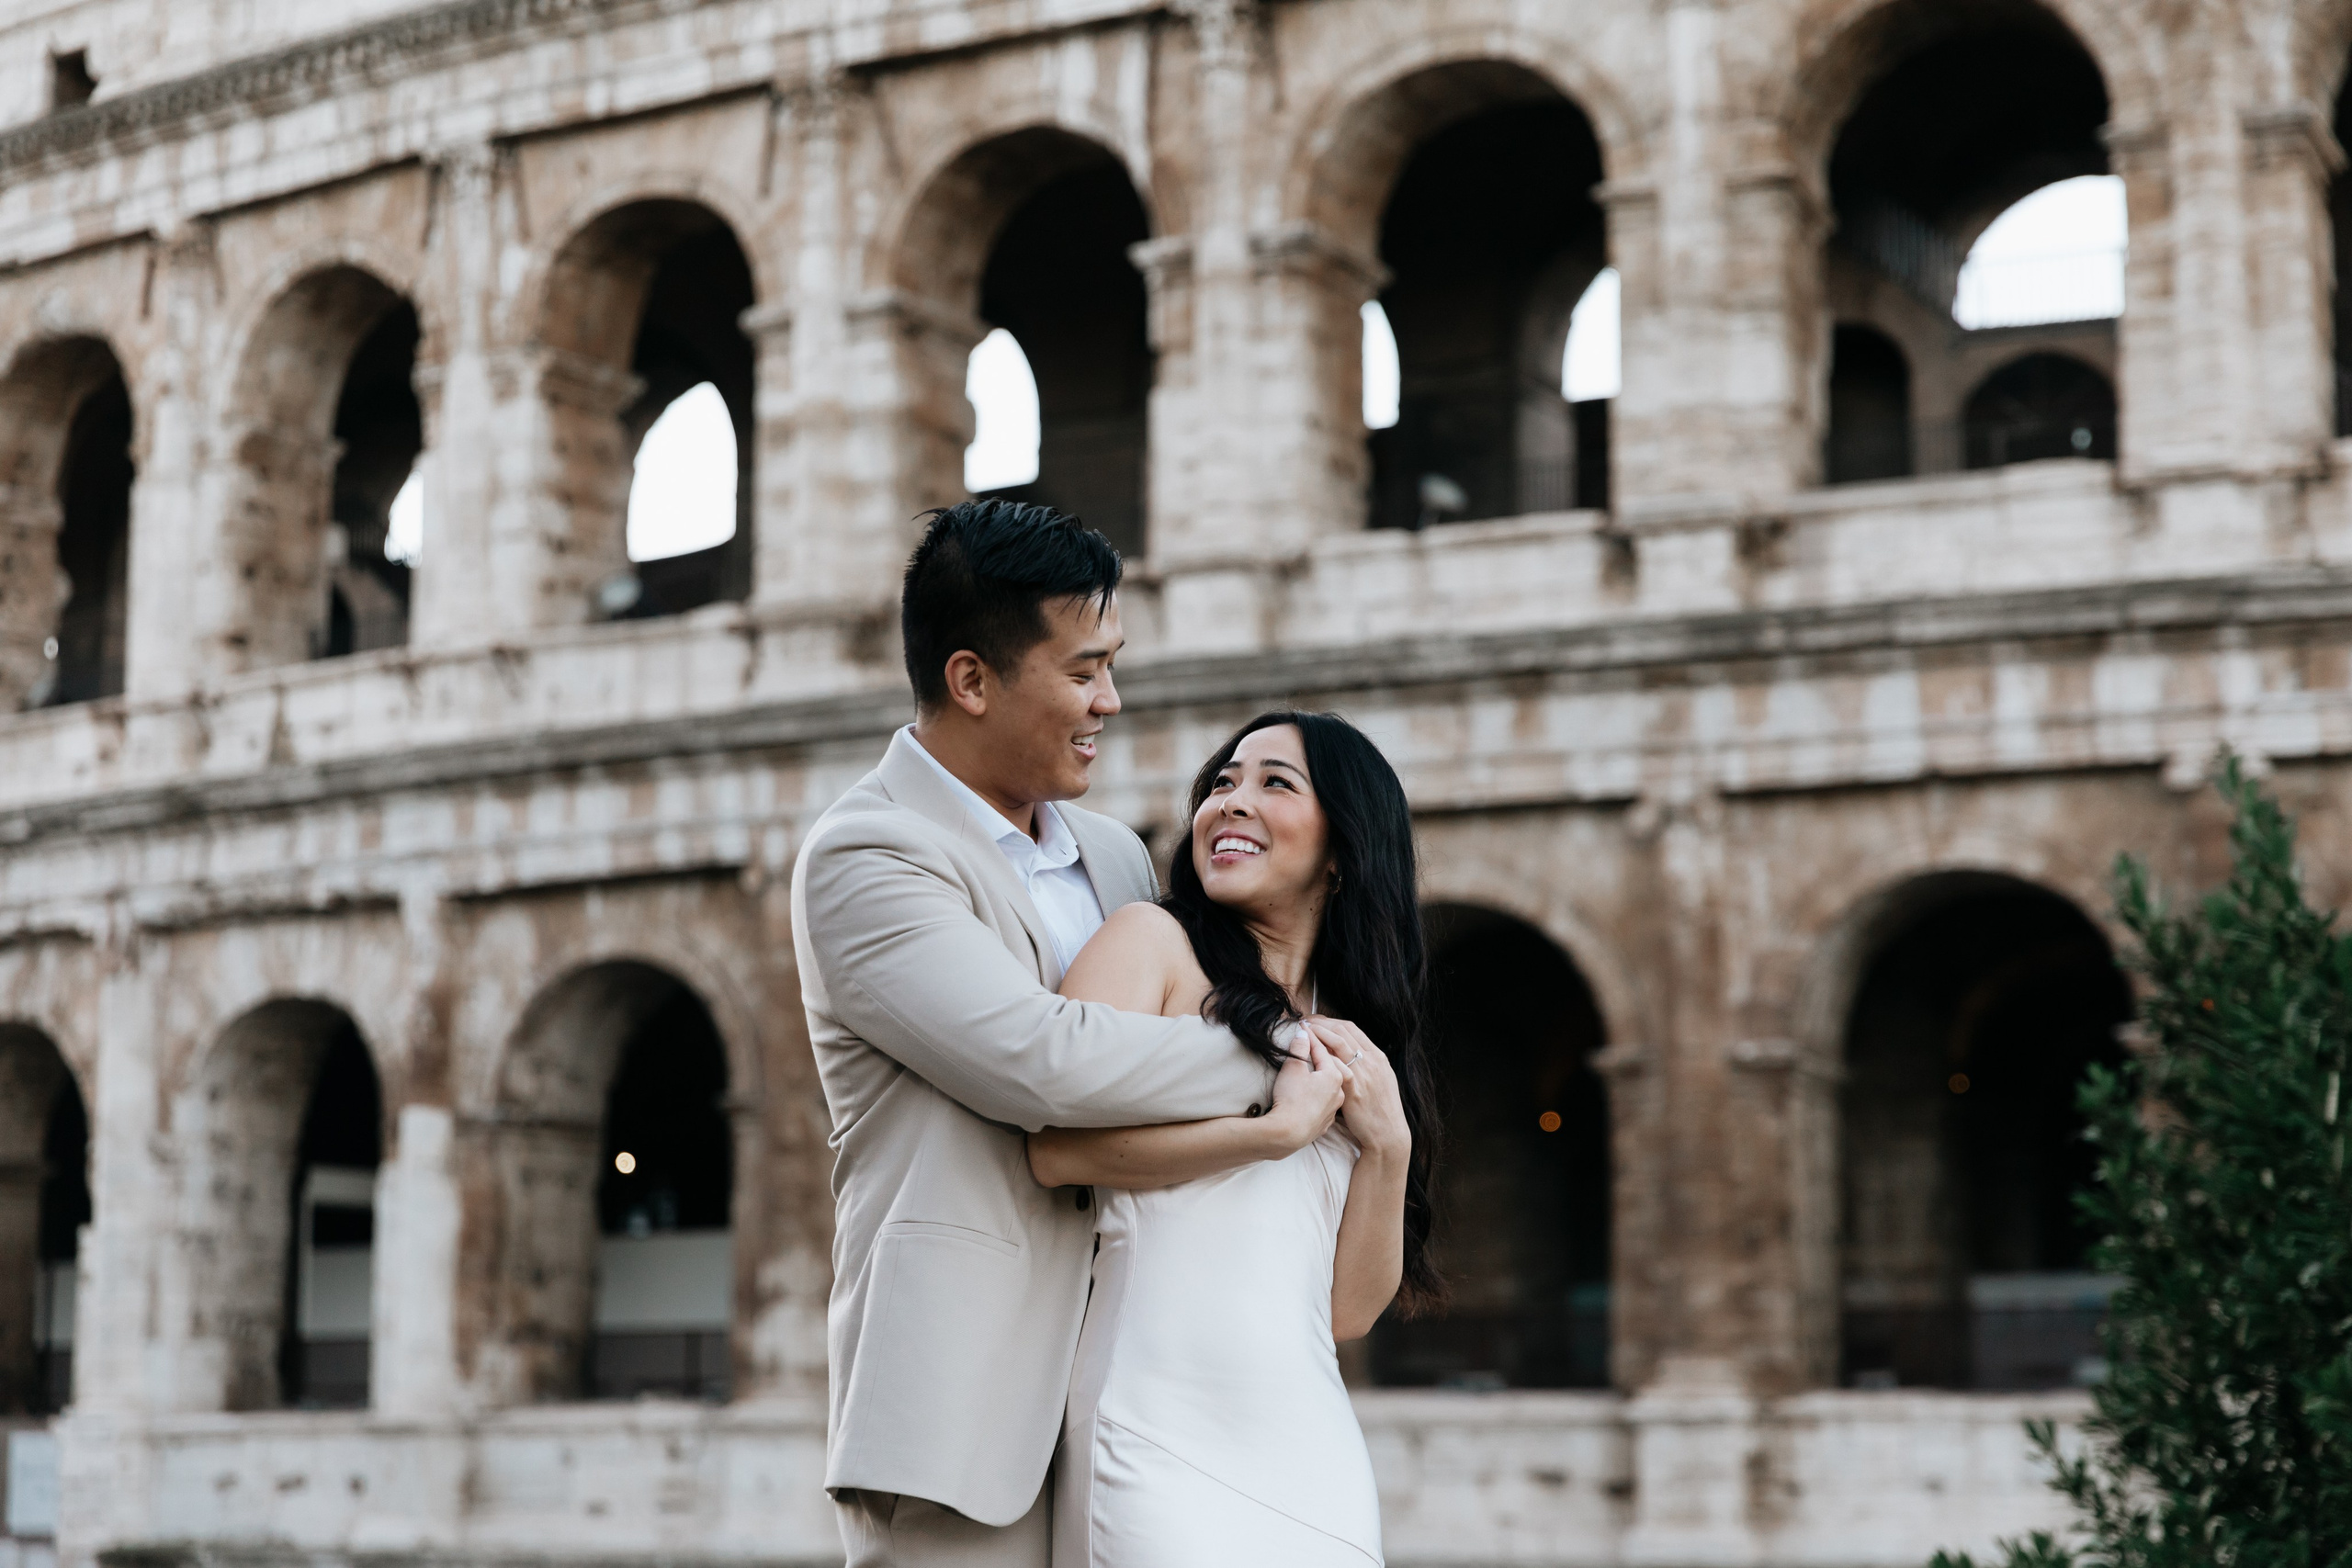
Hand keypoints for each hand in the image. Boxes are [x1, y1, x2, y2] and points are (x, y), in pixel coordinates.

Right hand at [1259, 1030, 1347, 1154]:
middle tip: (1309, 1043)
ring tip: (1313, 1069)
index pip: (1322, 1050)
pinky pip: (1325, 1102)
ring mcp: (1333, 1108)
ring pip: (1330, 1086)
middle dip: (1320, 1054)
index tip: (1303, 1028)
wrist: (1289, 1134)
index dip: (1311, 1037)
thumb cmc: (1292, 1099)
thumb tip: (1303, 1034)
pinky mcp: (1324, 1122)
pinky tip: (1313, 1092)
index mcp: (1334, 1075)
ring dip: (1322, 1076)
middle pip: (1331, 1067)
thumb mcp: (1293, 1068)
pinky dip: (1320, 1094)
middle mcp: (1339, 1091)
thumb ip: (1299, 1048)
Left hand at [1305, 1017, 1409, 1164]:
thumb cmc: (1380, 1109)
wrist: (1387, 1133)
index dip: (1330, 1021)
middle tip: (1304, 1021)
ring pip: (1339, 1042)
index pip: (1351, 1028)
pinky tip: (1308, 1051)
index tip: (1315, 1020)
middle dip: (1321, 1022)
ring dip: (1318, 1032)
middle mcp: (1372, 1061)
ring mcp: (1364, 1073)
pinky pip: (1336, 1064)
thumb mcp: (1379, 1081)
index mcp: (1378, 1057)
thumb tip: (1346, 1054)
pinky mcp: (1354, 1088)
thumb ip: (1365, 1065)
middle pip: (1343, 1030)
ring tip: (1303, 1030)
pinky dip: (1322, 1054)